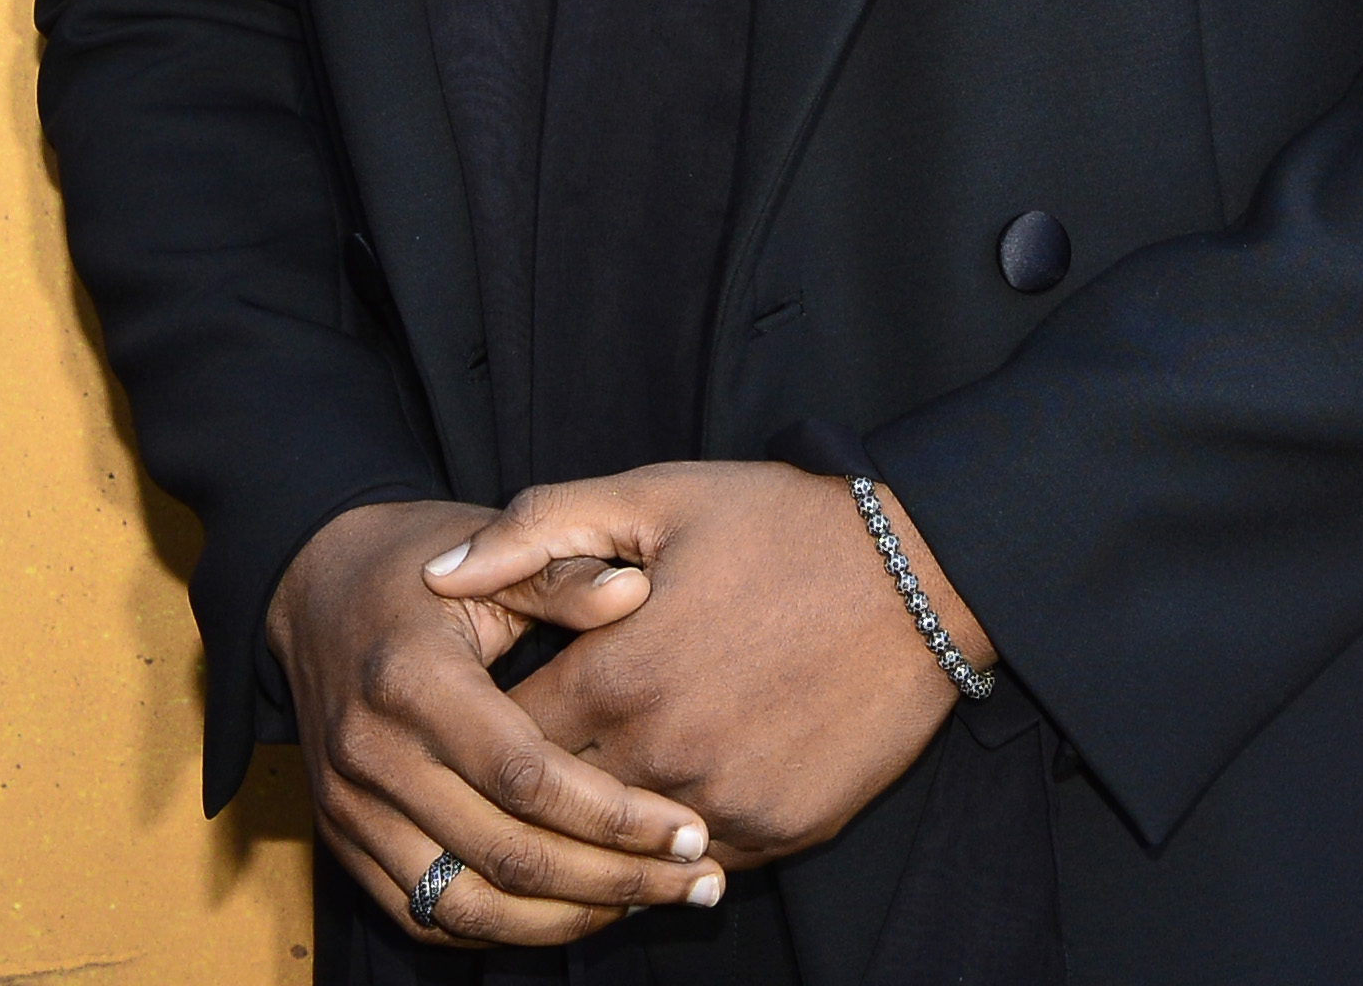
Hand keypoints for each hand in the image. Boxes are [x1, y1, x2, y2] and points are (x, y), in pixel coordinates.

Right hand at [263, 498, 727, 948]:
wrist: (314, 584)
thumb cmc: (418, 563)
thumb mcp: (491, 551)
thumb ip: (563, 576)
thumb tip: (635, 592)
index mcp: (413, 681)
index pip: (526, 779)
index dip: (616, 817)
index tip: (691, 830)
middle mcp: (371, 755)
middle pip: (506, 857)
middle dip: (613, 881)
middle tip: (697, 884)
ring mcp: (349, 806)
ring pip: (467, 906)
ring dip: (566, 922)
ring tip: (647, 903)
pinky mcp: (341, 837)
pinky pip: (425, 915)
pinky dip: (502, 928)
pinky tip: (572, 910)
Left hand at [427, 462, 985, 867]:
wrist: (924, 574)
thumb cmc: (783, 525)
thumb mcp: (653, 497)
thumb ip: (535, 530)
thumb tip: (438, 574)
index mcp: (615, 673)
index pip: (504, 742)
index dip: (486, 736)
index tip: (483, 722)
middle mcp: (660, 753)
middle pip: (554, 811)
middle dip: (532, 796)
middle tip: (522, 780)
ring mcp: (723, 801)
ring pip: (622, 855)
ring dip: (601, 837)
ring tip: (585, 816)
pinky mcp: (781, 832)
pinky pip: (700, 865)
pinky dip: (675, 851)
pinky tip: (666, 823)